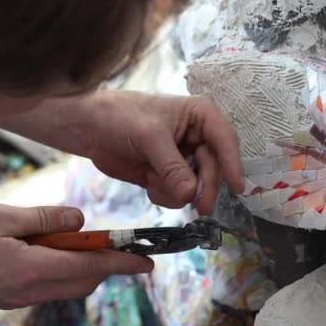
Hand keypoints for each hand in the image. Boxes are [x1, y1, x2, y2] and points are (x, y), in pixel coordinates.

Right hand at [0, 205, 152, 308]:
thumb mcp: (2, 217)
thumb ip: (45, 218)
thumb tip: (80, 221)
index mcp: (34, 268)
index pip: (93, 266)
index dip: (124, 263)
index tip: (147, 262)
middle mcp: (33, 288)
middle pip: (87, 279)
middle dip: (106, 262)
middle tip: (111, 240)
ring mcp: (23, 297)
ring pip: (71, 284)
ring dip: (84, 265)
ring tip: (75, 240)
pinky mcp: (14, 297)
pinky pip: (52, 285)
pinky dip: (65, 269)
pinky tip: (51, 249)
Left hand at [79, 91, 244, 213]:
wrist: (87, 128)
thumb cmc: (119, 116)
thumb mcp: (148, 137)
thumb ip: (172, 166)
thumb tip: (191, 194)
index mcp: (200, 116)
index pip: (225, 139)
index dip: (233, 163)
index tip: (237, 187)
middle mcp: (197, 137)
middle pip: (214, 168)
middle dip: (204, 187)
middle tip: (201, 208)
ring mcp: (183, 158)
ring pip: (197, 185)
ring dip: (178, 191)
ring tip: (155, 184)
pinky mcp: (169, 174)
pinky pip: (178, 194)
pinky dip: (164, 194)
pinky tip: (148, 183)